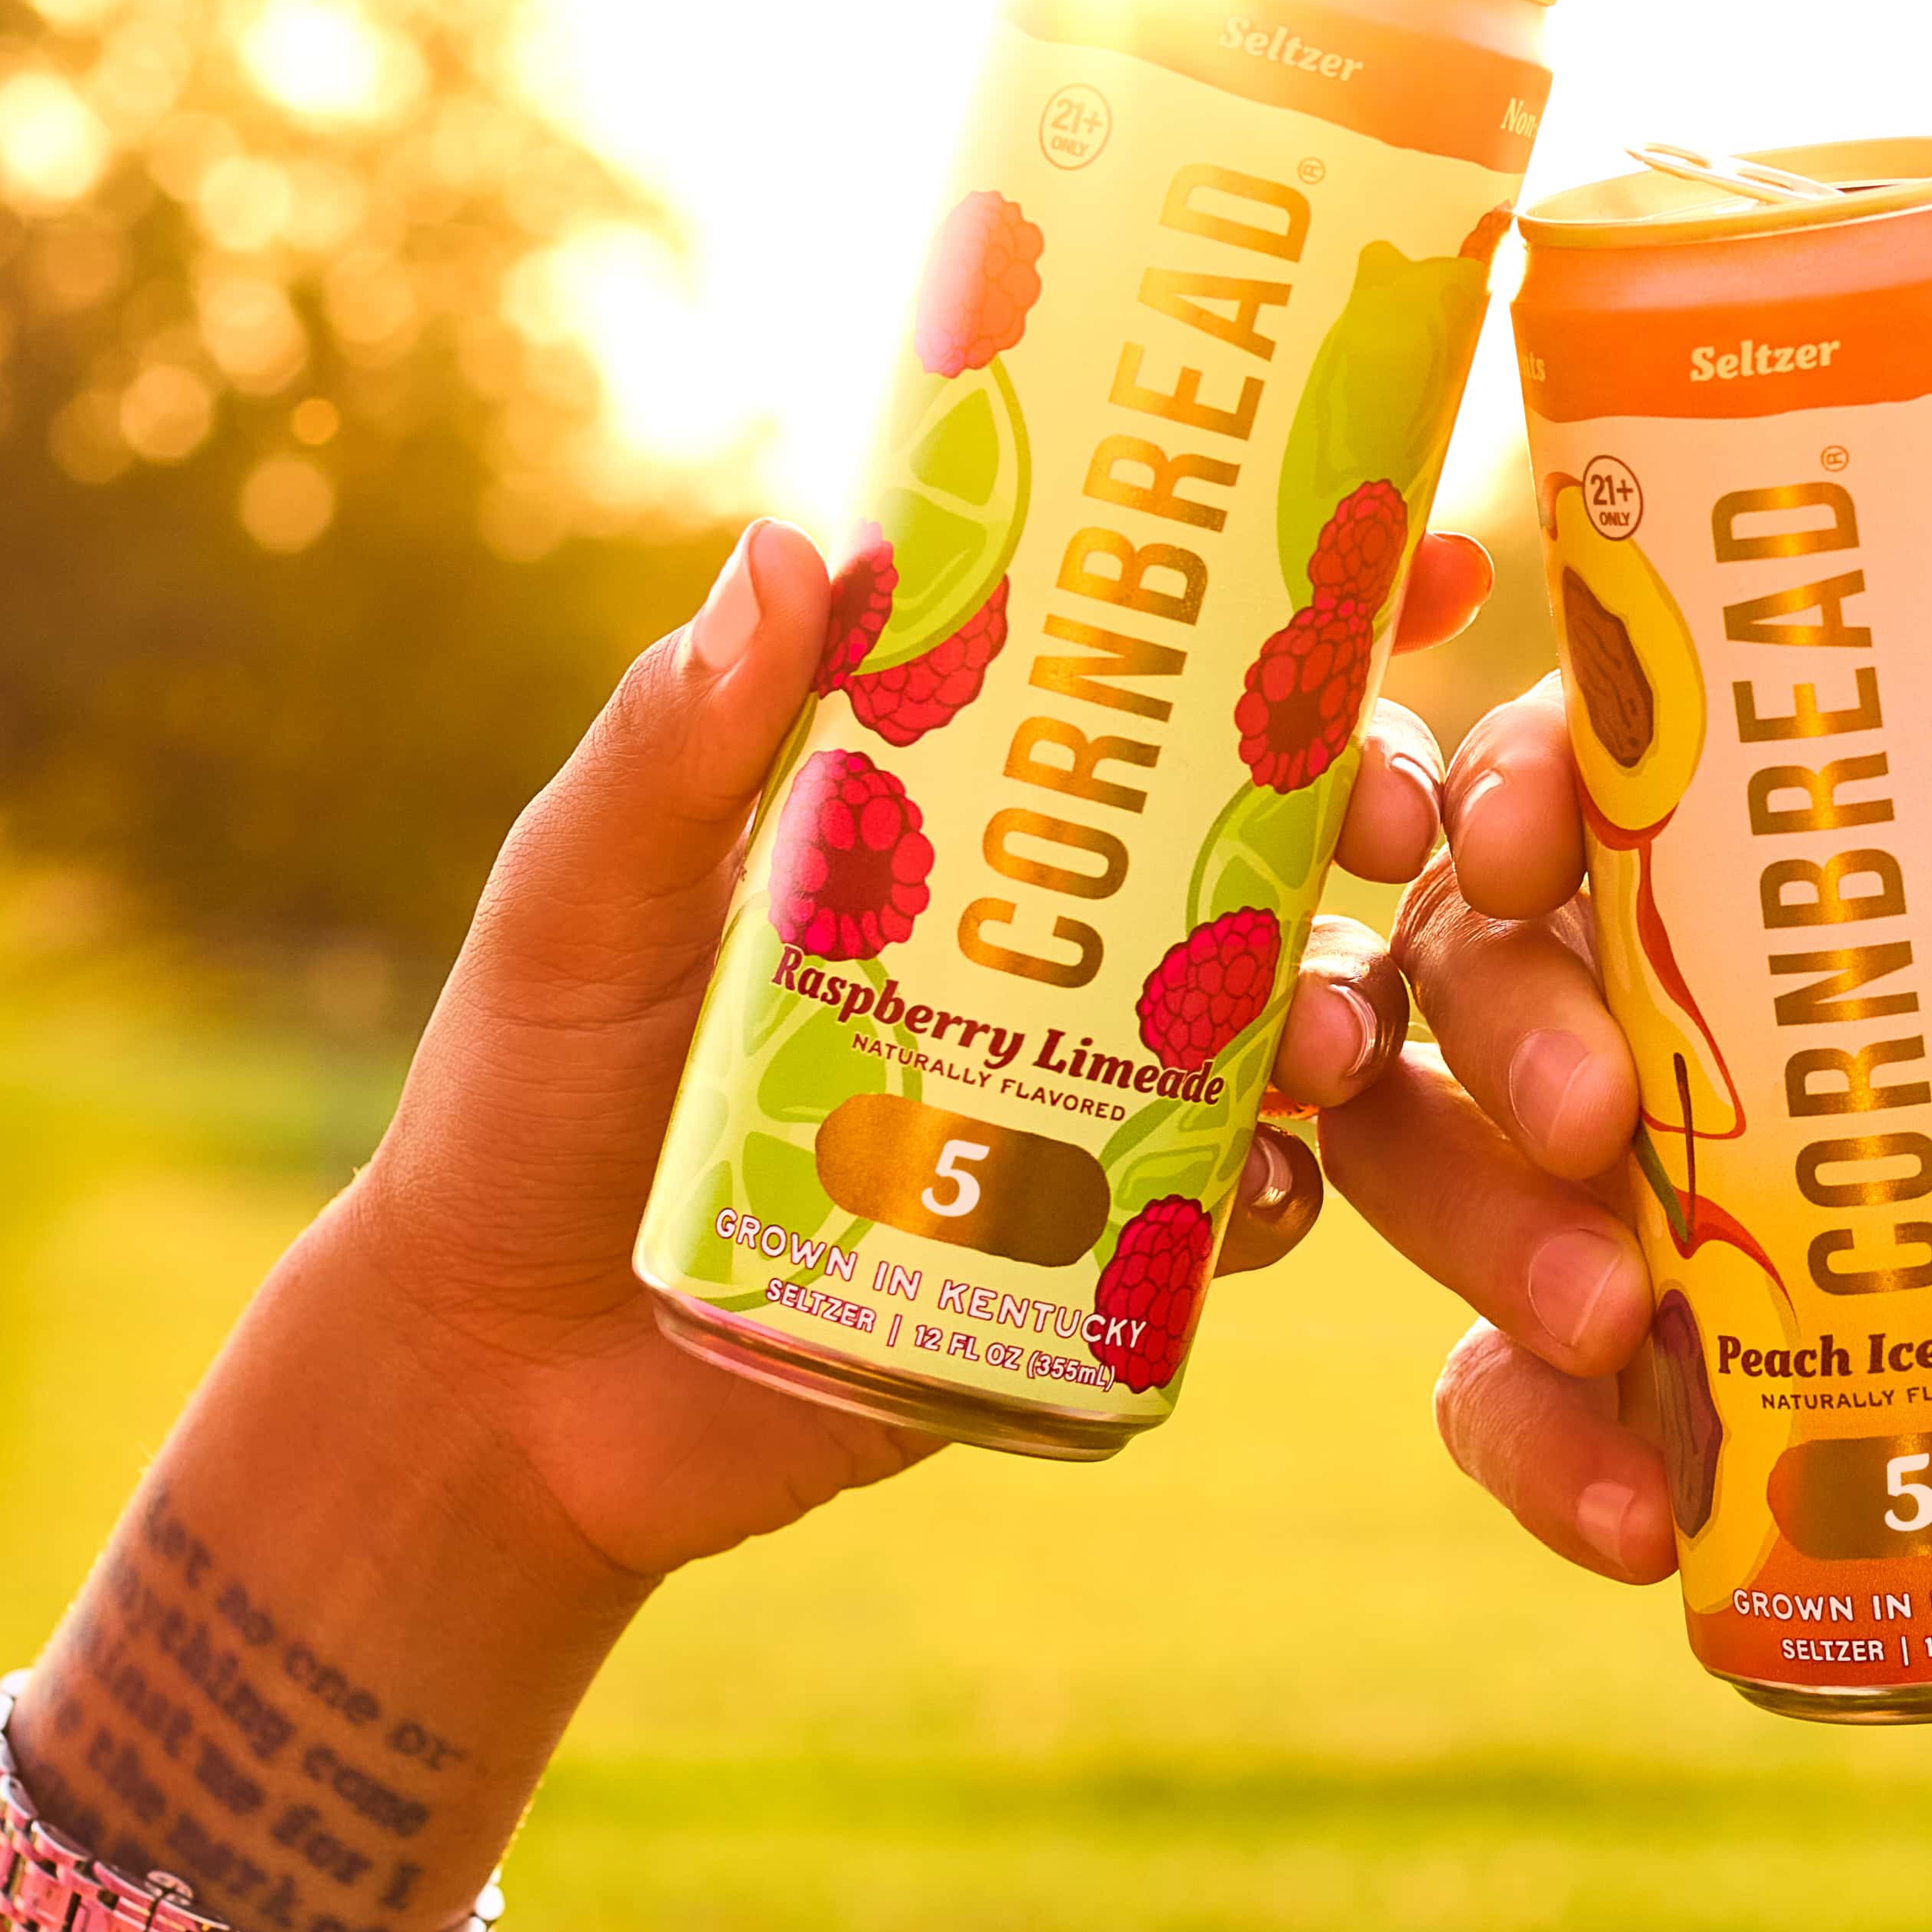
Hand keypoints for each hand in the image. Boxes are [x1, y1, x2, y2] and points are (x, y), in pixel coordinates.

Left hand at [313, 508, 1496, 1585]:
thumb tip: (789, 550)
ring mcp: (1083, 1096)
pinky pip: (1231, 1220)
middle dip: (1373, 807)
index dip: (1305, 602)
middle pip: (1271, 833)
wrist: (503, 1381)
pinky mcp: (1083, 1259)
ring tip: (1328, 1041)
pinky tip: (1270, 1189)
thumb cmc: (525, 1101)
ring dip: (1348, 1011)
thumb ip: (672, 746)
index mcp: (956, 809)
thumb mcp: (584, 899)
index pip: (1148, 675)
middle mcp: (1050, 937)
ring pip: (1288, 1022)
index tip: (1428, 556)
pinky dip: (1273, 1201)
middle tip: (1391, 817)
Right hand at [1310, 687, 1931, 1612]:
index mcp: (1790, 868)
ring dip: (1483, 1237)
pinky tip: (1631, 1517)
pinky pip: (1515, 1407)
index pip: (1591, 770)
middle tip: (1589, 1117)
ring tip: (1608, 1321)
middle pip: (1477, 969)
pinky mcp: (1660, 1388)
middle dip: (1496, 1031)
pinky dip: (1540, 1454)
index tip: (1529, 848)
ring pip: (1446, 1177)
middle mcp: (1680, 1014)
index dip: (1512, 786)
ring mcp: (1646, 1204)